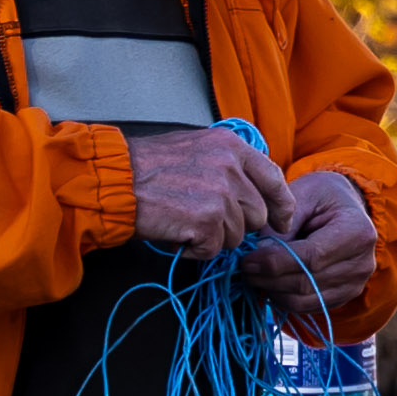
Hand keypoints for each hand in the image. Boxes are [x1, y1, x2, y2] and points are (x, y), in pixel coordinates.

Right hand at [120, 123, 290, 260]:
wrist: (114, 181)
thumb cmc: (147, 166)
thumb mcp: (195, 147)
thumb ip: (229, 163)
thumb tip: (254, 189)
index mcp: (232, 146)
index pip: (274, 178)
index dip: (281, 205)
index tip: (282, 221)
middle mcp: (231, 167)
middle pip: (256, 214)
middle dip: (234, 225)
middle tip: (202, 219)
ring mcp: (221, 194)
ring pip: (236, 236)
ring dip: (211, 237)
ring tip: (183, 221)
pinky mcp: (207, 221)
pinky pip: (213, 249)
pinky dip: (194, 249)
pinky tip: (176, 233)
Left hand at [253, 168, 380, 324]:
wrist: (344, 208)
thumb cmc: (321, 197)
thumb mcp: (302, 195)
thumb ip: (283, 224)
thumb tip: (259, 255)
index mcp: (357, 232)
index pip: (311, 257)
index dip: (275, 263)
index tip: (246, 260)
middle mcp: (363, 264)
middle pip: (307, 283)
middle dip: (269, 279)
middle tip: (243, 269)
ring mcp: (356, 284)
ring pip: (304, 300)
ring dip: (273, 291)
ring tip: (254, 276)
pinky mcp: (344, 297)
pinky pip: (307, 307)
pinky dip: (283, 299)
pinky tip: (269, 283)